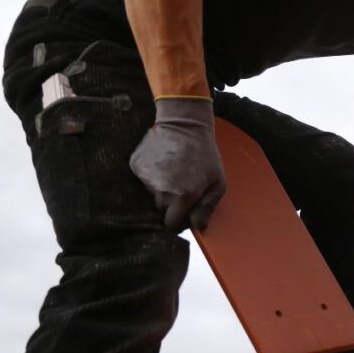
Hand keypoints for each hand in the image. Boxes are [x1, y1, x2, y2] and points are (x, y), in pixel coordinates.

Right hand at [129, 98, 225, 231]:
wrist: (185, 125)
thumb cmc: (206, 155)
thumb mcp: (217, 183)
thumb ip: (207, 208)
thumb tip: (198, 228)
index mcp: (182, 197)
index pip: (171, 225)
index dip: (178, 221)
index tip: (184, 213)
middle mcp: (161, 191)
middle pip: (161, 210)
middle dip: (171, 205)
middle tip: (182, 187)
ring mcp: (146, 177)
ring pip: (151, 195)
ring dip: (161, 189)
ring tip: (174, 172)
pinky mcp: (136, 165)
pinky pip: (143, 180)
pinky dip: (152, 175)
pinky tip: (164, 163)